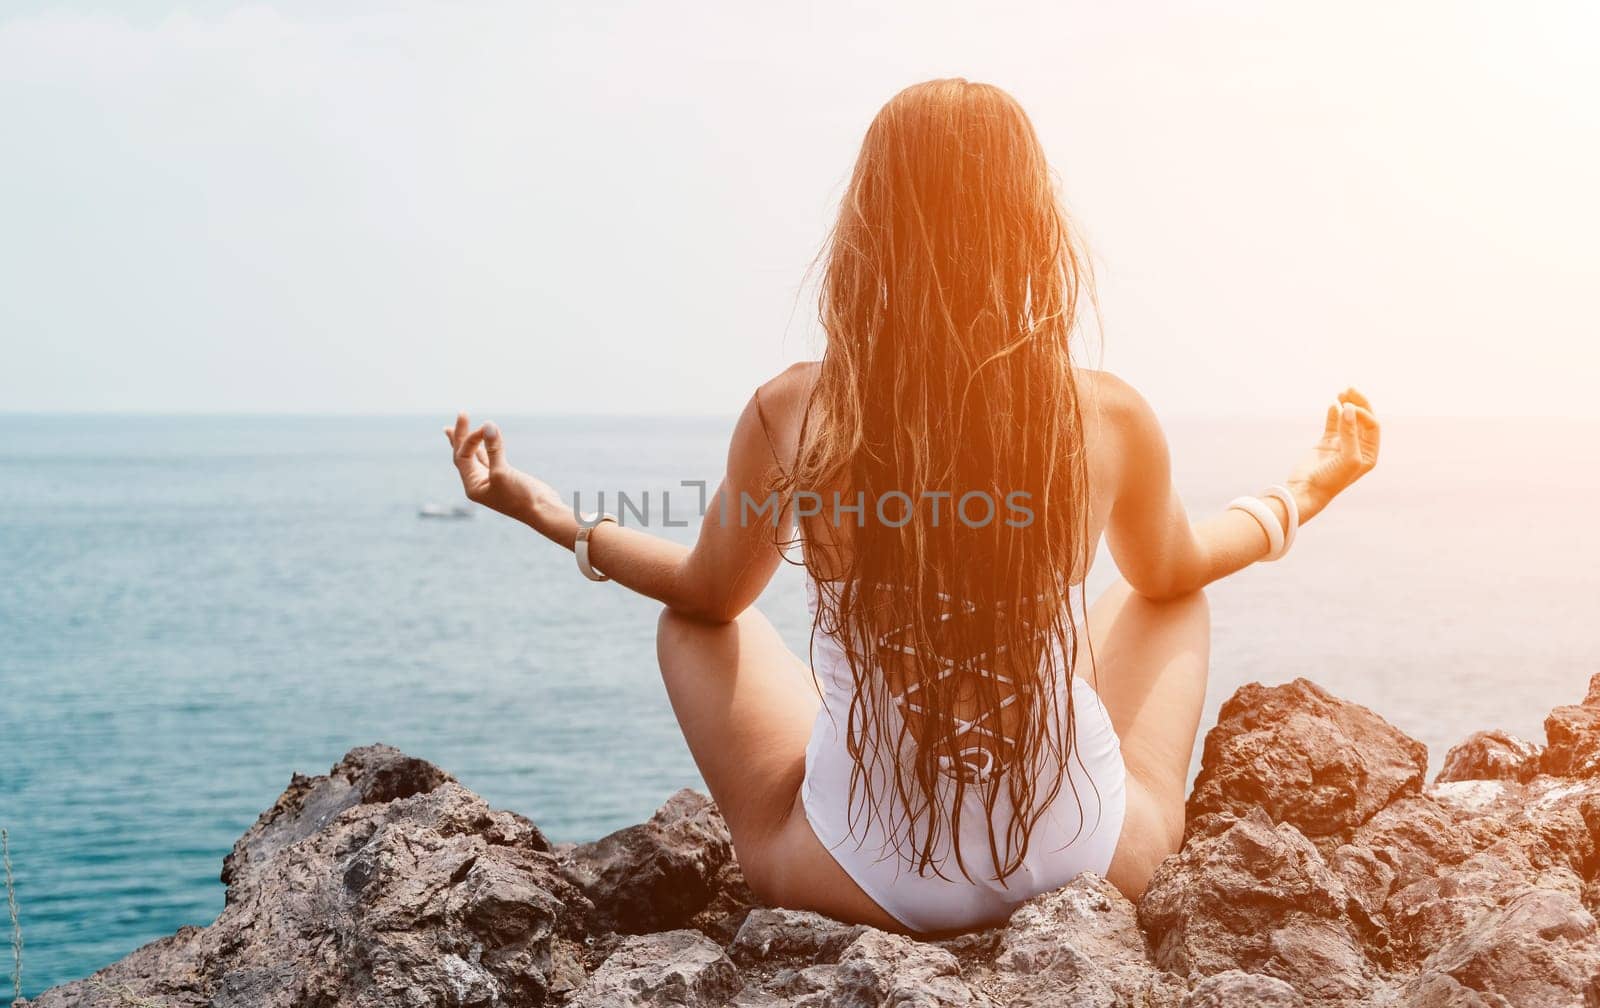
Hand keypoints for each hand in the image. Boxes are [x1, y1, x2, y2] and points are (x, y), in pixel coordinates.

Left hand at [444, 413, 559, 525]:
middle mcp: (478, 483)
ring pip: (475, 456)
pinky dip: (486, 446)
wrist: (543, 511)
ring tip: (453, 429)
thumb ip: (494, 449)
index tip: (485, 429)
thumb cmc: (521, 497)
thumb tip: (488, 424)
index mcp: (472, 486)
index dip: (470, 439)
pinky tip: (482, 439)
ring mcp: (491, 479)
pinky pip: (489, 457)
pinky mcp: (504, 476)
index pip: (463, 456)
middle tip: (462, 414)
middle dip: (461, 436)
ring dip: (468, 441)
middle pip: (464, 455)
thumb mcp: (503, 472)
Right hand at [1286, 388, 1379, 521]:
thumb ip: (1350, 432)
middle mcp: (1357, 448)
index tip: (1349, 408)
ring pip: (1347, 419)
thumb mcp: (1347, 458)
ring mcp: (1341, 444)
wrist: (1306, 491)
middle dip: (1358, 403)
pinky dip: (1333, 413)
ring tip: (1341, 393)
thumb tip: (1348, 408)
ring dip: (1346, 405)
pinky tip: (1332, 404)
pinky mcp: (1325, 443)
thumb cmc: (1331, 479)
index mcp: (1368, 454)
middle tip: (1349, 389)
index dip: (1363, 413)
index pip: (1372, 425)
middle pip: (1362, 419)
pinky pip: (1332, 424)